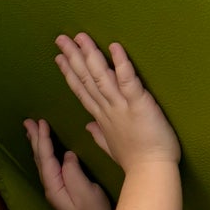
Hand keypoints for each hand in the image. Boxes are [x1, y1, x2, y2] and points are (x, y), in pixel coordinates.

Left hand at [23, 117, 114, 209]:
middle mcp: (51, 188)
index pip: (45, 158)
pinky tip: (47, 151)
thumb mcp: (85, 191)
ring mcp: (56, 191)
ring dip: (38, 146)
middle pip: (40, 159)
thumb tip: (67, 155)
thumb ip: (73, 172)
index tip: (40, 122)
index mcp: (54, 186)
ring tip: (32, 131)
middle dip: (35, 139)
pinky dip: (47, 155)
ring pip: (44, 163)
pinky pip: (51, 167)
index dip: (42, 139)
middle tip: (28, 122)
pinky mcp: (64, 191)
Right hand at [51, 33, 180, 171]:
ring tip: (80, 37)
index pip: (82, 91)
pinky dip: (121, 64)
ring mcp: (121, 106)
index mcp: (102, 118)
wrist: (149, 172)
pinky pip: (128, 81)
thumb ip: (99, 134)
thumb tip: (88, 127)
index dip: (70, 73)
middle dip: (73, 57)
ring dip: (90, 55)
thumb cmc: (135, 161)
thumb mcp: (112, 147)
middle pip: (86, 79)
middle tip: (61, 39)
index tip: (60, 58)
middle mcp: (107, 109)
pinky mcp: (138, 104)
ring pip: (101, 77)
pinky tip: (114, 47)